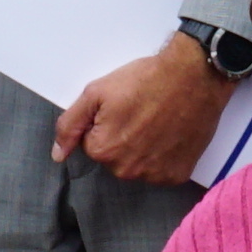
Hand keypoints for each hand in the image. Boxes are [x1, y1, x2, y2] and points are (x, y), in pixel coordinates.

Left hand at [54, 32, 229, 188]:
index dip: (104, 123)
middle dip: (122, 137)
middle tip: (140, 112)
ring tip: (157, 121)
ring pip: (137, 164)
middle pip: (114, 157)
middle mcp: (127, 170)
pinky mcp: (177, 174)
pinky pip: (161, 170)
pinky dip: (165, 155)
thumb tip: (58, 155)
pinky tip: (171, 133)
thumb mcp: (96, 92)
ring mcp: (154, 175)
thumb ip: (70, 125)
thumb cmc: (147, 80)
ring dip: (143, 148)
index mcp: (103, 150)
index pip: (91, 144)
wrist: (194, 76)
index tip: (121, 108)